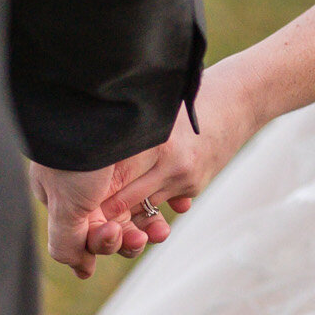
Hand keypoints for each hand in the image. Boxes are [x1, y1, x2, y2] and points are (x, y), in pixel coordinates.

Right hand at [30, 159, 171, 279]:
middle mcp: (88, 186)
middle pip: (111, 227)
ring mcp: (116, 173)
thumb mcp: (65, 204)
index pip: (84, 234)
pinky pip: (161, 191)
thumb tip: (82, 270)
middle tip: (140, 237)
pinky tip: (179, 206)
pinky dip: (170, 202)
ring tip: (159, 230)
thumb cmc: (79, 156)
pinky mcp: (147, 159)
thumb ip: (66, 243)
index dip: (102, 242)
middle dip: (128, 239)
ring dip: (148, 228)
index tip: (114, 234)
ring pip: (136, 214)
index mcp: (62, 194)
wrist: (106, 104)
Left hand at [94, 58, 262, 229]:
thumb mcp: (155, 110)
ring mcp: (184, 177)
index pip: (112, 177)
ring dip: (126, 212)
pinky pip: (164, 202)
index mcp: (153, 140)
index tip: (74, 197)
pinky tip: (140, 201)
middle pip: (124, 200)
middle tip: (82, 216)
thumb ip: (126, 133)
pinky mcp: (195, 186)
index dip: (91, 191)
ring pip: (143, 207)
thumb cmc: (188, 98)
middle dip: (103, 211)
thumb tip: (85, 152)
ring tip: (107, 215)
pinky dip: (149, 203)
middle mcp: (168, 162)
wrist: (240, 100)